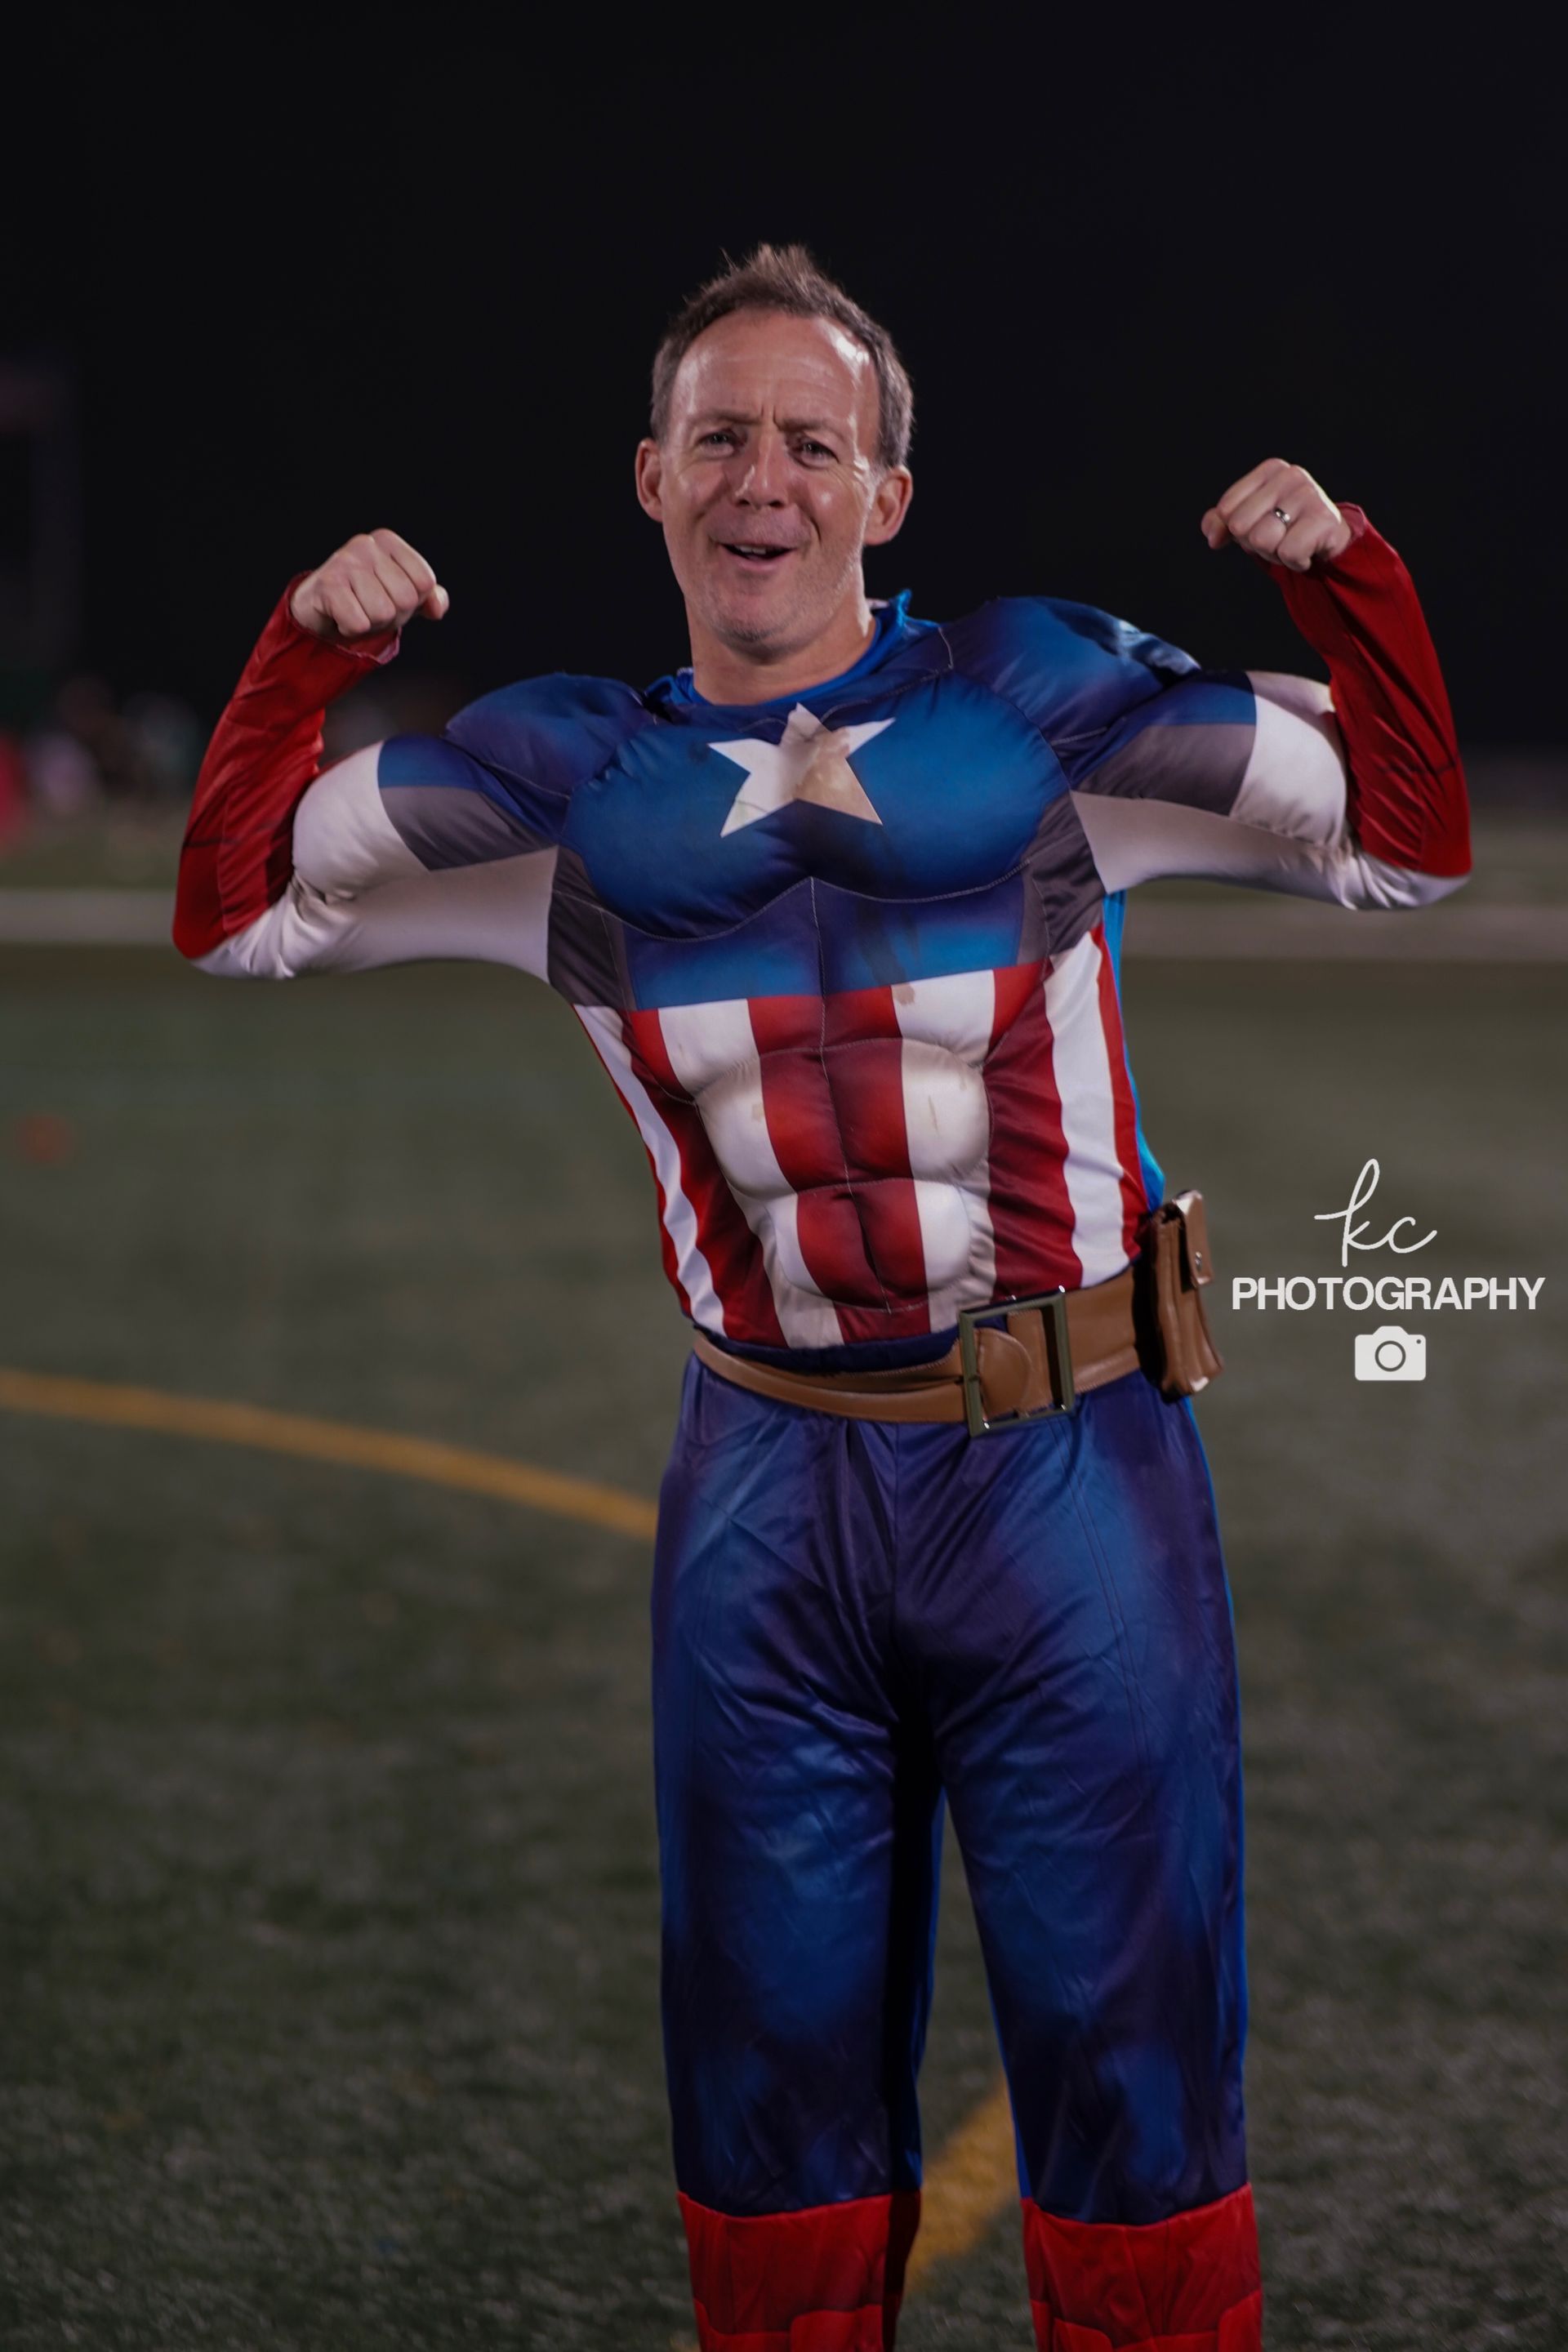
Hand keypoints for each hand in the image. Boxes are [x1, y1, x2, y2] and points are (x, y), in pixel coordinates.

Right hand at [290, 528, 448, 642]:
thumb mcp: (401, 596)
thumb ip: (428, 598)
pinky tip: (340, 615)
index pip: (424, 582)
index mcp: (388, 541)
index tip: (388, 596)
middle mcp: (366, 545)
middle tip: (368, 606)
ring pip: (383, 613)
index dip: (411, 602)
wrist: (318, 609)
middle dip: (391, 615)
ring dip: (370, 623)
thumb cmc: (364, 599)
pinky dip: (351, 629)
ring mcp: (345, 561)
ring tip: (354, 609)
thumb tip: (437, 608)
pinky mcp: (327, 584)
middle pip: (405, 599)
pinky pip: (358, 623)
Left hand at [1200, 460, 1351, 573]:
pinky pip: (1289, 553)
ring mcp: (1310, 495)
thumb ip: (1221, 522)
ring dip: (1275, 554)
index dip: (1236, 529)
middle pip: (1241, 526)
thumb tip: (1213, 536)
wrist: (1329, 539)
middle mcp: (1291, 476)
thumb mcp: (1249, 520)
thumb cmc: (1286, 527)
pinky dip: (1295, 562)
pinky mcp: (1324, 519)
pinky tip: (1308, 551)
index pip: (1226, 509)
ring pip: (1263, 541)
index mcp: (1270, 470)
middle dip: (1255, 543)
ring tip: (1292, 543)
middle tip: (1279, 537)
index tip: (1260, 526)